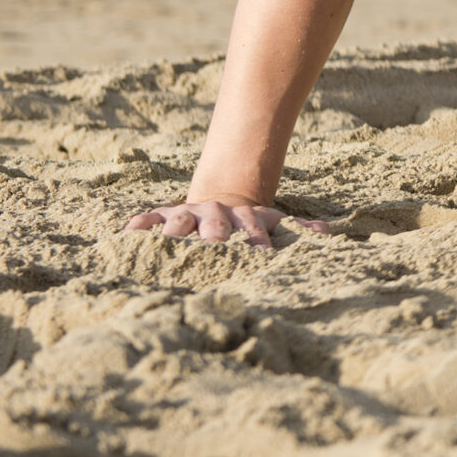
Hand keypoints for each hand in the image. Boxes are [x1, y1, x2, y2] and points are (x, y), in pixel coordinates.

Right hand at [125, 197, 326, 247]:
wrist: (219, 201)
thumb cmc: (247, 225)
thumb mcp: (273, 224)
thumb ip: (298, 231)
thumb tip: (327, 235)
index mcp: (243, 217)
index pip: (252, 228)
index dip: (256, 241)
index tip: (260, 255)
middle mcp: (213, 213)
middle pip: (214, 224)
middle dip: (214, 237)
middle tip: (213, 250)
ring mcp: (186, 213)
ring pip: (179, 221)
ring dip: (174, 232)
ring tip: (168, 245)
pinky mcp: (160, 216)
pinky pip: (146, 219)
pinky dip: (139, 225)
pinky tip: (129, 234)